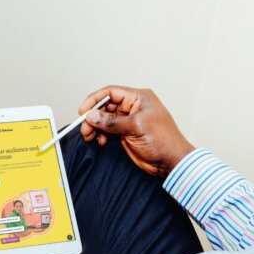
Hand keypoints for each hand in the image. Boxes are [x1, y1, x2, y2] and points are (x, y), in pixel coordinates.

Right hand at [79, 85, 194, 175]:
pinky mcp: (125, 133)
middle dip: (93, 117)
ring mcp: (128, 120)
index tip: (83, 111)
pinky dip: (101, 135)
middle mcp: (133, 107)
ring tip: (90, 136)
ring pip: (104, 119)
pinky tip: (101, 141)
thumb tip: (92, 116)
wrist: (170, 161)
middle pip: (105, 106)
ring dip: (95, 127)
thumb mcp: (135, 127)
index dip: (95, 100)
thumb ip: (112, 121)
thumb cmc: (163, 140)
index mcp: (138, 98)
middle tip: (85, 128)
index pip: (111, 92)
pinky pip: (108, 130)